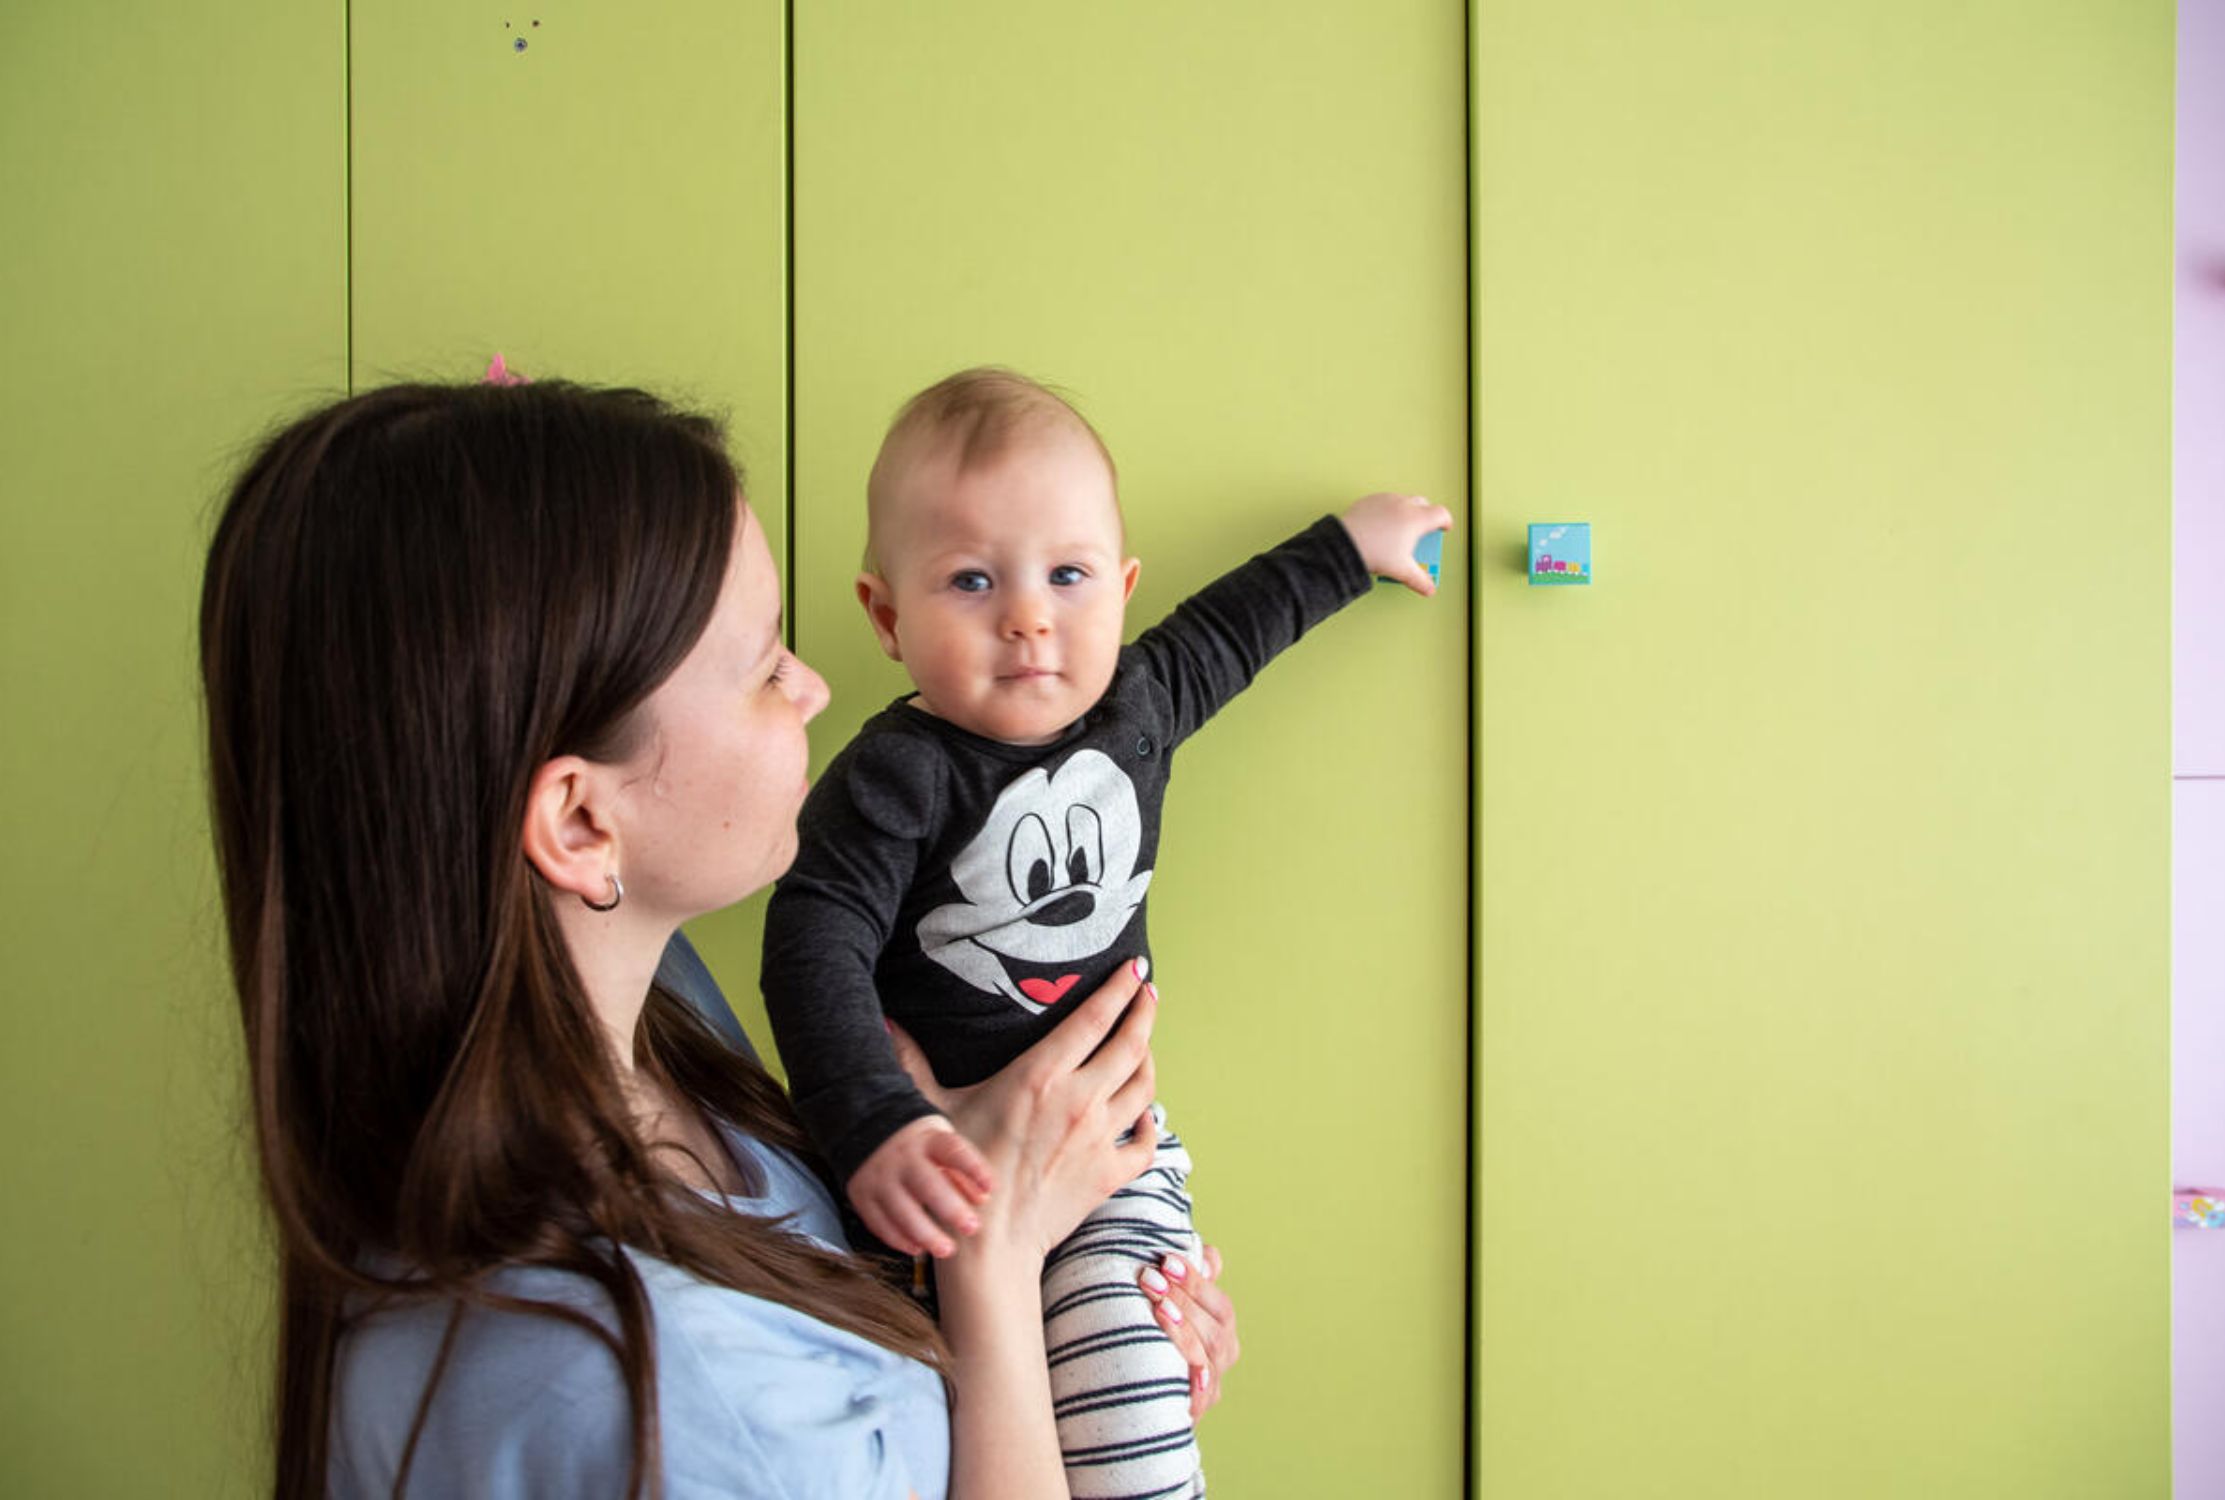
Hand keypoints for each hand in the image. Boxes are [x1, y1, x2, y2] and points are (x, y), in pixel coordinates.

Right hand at [845, 1116, 993, 1258]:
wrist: (868, 1132)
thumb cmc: (920, 1148)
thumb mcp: (942, 1148)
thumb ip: (963, 1172)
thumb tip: (983, 1198)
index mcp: (928, 1141)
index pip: (952, 1151)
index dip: (972, 1168)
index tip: (990, 1188)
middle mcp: (902, 1158)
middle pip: (926, 1183)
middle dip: (950, 1208)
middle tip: (971, 1227)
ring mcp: (879, 1177)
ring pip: (901, 1209)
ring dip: (925, 1233)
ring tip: (946, 1249)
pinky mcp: (862, 1195)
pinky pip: (879, 1222)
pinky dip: (898, 1239)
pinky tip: (917, 1248)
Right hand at [890, 957, 1159, 1258]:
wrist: (988, 1243)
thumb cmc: (958, 1172)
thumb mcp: (935, 1109)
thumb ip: (914, 1061)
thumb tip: (885, 1022)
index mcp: (1041, 1074)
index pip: (1095, 1017)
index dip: (1120, 987)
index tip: (1134, 968)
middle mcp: (1078, 1099)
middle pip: (1132, 1042)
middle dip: (1145, 1010)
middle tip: (1149, 993)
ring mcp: (1099, 1137)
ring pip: (1144, 1086)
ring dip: (1149, 1059)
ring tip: (1143, 1045)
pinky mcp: (1110, 1172)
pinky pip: (1147, 1140)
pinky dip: (1151, 1123)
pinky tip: (1144, 1114)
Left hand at [1137, 1244, 1240, 1418]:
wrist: (1130, 1390)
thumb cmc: (1153, 1327)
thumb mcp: (1170, 1294)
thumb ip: (1193, 1271)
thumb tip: (1206, 1258)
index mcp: (1222, 1325)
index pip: (1218, 1303)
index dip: (1195, 1281)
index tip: (1166, 1260)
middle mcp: (1222, 1355)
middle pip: (1216, 1329)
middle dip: (1183, 1301)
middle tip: (1151, 1279)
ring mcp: (1212, 1386)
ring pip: (1206, 1358)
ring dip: (1183, 1331)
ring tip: (1158, 1308)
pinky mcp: (1195, 1411)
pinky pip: (1200, 1400)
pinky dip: (1195, 1384)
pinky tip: (1185, 1369)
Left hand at [1339, 491, 1452, 595]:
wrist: (1345, 544)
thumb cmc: (1375, 553)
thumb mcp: (1402, 570)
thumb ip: (1420, 580)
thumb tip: (1429, 588)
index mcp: (1417, 519)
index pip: (1441, 514)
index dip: (1446, 521)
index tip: (1444, 528)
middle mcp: (1404, 504)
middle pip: (1424, 504)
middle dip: (1427, 515)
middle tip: (1422, 531)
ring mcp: (1386, 499)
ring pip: (1404, 500)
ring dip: (1407, 511)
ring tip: (1401, 529)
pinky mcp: (1370, 500)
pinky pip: (1385, 502)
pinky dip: (1388, 510)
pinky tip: (1382, 525)